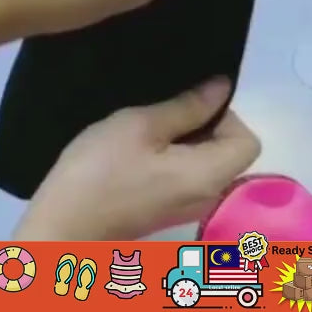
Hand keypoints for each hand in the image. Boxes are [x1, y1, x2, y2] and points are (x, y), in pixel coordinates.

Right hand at [13, 77, 260, 239]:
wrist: (63, 224)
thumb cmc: (102, 170)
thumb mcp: (143, 126)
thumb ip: (189, 106)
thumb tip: (222, 87)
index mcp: (210, 176)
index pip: (248, 142)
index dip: (227, 118)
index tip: (192, 109)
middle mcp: (209, 196)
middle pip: (230, 152)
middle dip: (207, 126)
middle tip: (167, 114)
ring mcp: (190, 206)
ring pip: (209, 162)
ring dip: (190, 140)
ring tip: (154, 128)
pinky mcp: (171, 209)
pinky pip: (191, 174)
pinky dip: (179, 156)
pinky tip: (146, 148)